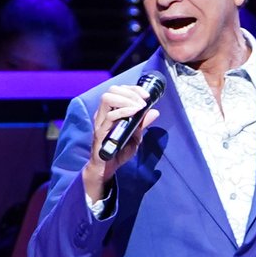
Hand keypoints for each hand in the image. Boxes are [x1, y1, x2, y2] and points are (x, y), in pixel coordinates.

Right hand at [82, 85, 161, 204]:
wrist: (107, 168)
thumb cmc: (119, 151)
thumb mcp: (136, 136)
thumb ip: (142, 123)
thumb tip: (155, 111)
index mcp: (110, 111)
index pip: (118, 90)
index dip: (133, 89)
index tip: (146, 95)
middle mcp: (103, 113)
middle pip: (111, 90)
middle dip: (130, 92)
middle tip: (143, 102)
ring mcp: (100, 121)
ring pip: (107, 98)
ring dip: (126, 100)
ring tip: (139, 107)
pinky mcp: (100, 131)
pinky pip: (110, 116)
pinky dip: (124, 111)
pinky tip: (134, 113)